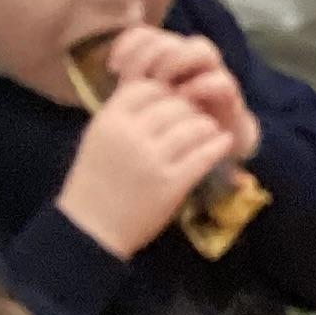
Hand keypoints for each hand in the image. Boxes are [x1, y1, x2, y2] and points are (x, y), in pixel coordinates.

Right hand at [58, 81, 234, 258]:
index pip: (147, 87)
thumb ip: (124, 116)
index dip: (164, 91)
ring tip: (211, 130)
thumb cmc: (95, 181)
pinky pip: (204, 155)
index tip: (172, 101)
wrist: (91, 227)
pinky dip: (219, 145)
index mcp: (109, 120)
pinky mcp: (172, 184)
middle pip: (175, 104)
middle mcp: (131, 135)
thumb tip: (159, 92)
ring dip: (207, 126)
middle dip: (190, 108)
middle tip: (197, 117)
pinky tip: (224, 142)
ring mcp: (153, 160)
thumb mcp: (98, 138)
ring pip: (194, 126)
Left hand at [103, 26, 259, 161]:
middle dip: (151, 55)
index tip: (113, 68)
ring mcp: (213, 74)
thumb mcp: (143, 105)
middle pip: (172, 38)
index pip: (146, 34)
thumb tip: (113, 67)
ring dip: (178, 63)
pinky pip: (221, 80)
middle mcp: (191, 60)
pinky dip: (201, 87)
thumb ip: (131, 85)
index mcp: (166, 57)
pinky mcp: (230, 96)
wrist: (207, 149)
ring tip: (163, 86)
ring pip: (202, 48)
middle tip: (139, 79)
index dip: (128, 44)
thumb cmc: (170, 125)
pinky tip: (184, 99)